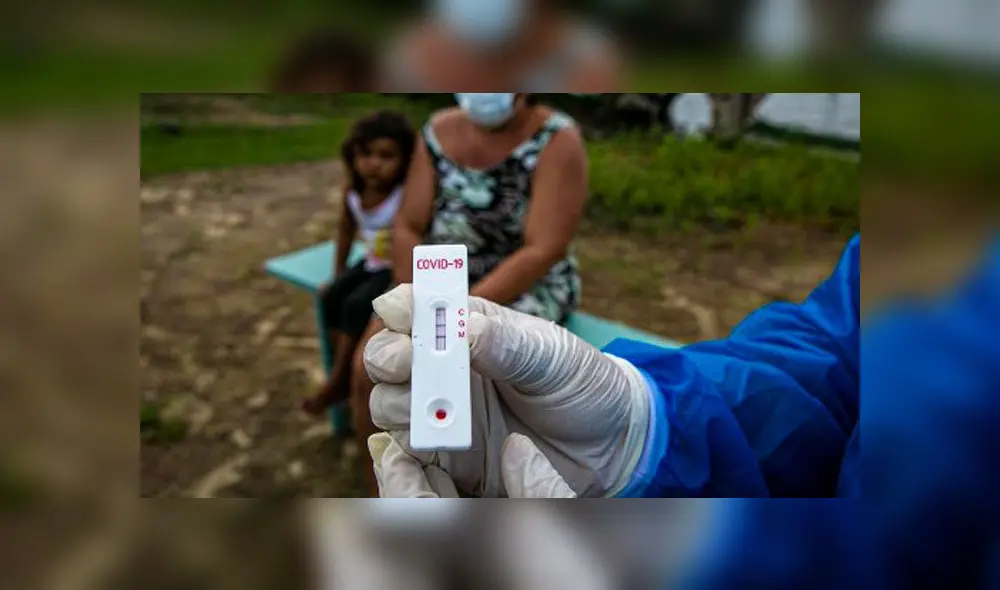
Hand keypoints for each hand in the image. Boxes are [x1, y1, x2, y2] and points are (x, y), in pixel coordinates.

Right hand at [364, 284, 652, 497]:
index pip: (419, 311)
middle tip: (406, 363)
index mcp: (470, 330)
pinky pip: (410, 457)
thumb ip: (510, 345)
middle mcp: (446, 370)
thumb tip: (465, 329)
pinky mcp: (448, 461)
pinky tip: (424, 446)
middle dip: (390, 357)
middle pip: (389, 359)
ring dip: (399, 403)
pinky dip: (405, 452)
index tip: (400, 312)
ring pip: (391, 407)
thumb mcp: (555, 358)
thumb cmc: (583, 385)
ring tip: (428, 409)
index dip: (402, 308)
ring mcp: (444, 415)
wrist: (611, 446)